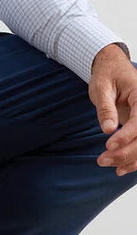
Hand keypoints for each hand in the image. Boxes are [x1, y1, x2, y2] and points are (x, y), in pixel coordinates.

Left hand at [89, 44, 136, 175]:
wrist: (111, 66)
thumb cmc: (107, 73)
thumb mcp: (101, 86)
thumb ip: (106, 107)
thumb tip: (108, 129)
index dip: (126, 136)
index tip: (109, 146)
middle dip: (125, 153)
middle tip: (102, 160)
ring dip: (128, 160)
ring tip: (106, 164)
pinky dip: (133, 159)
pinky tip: (120, 168)